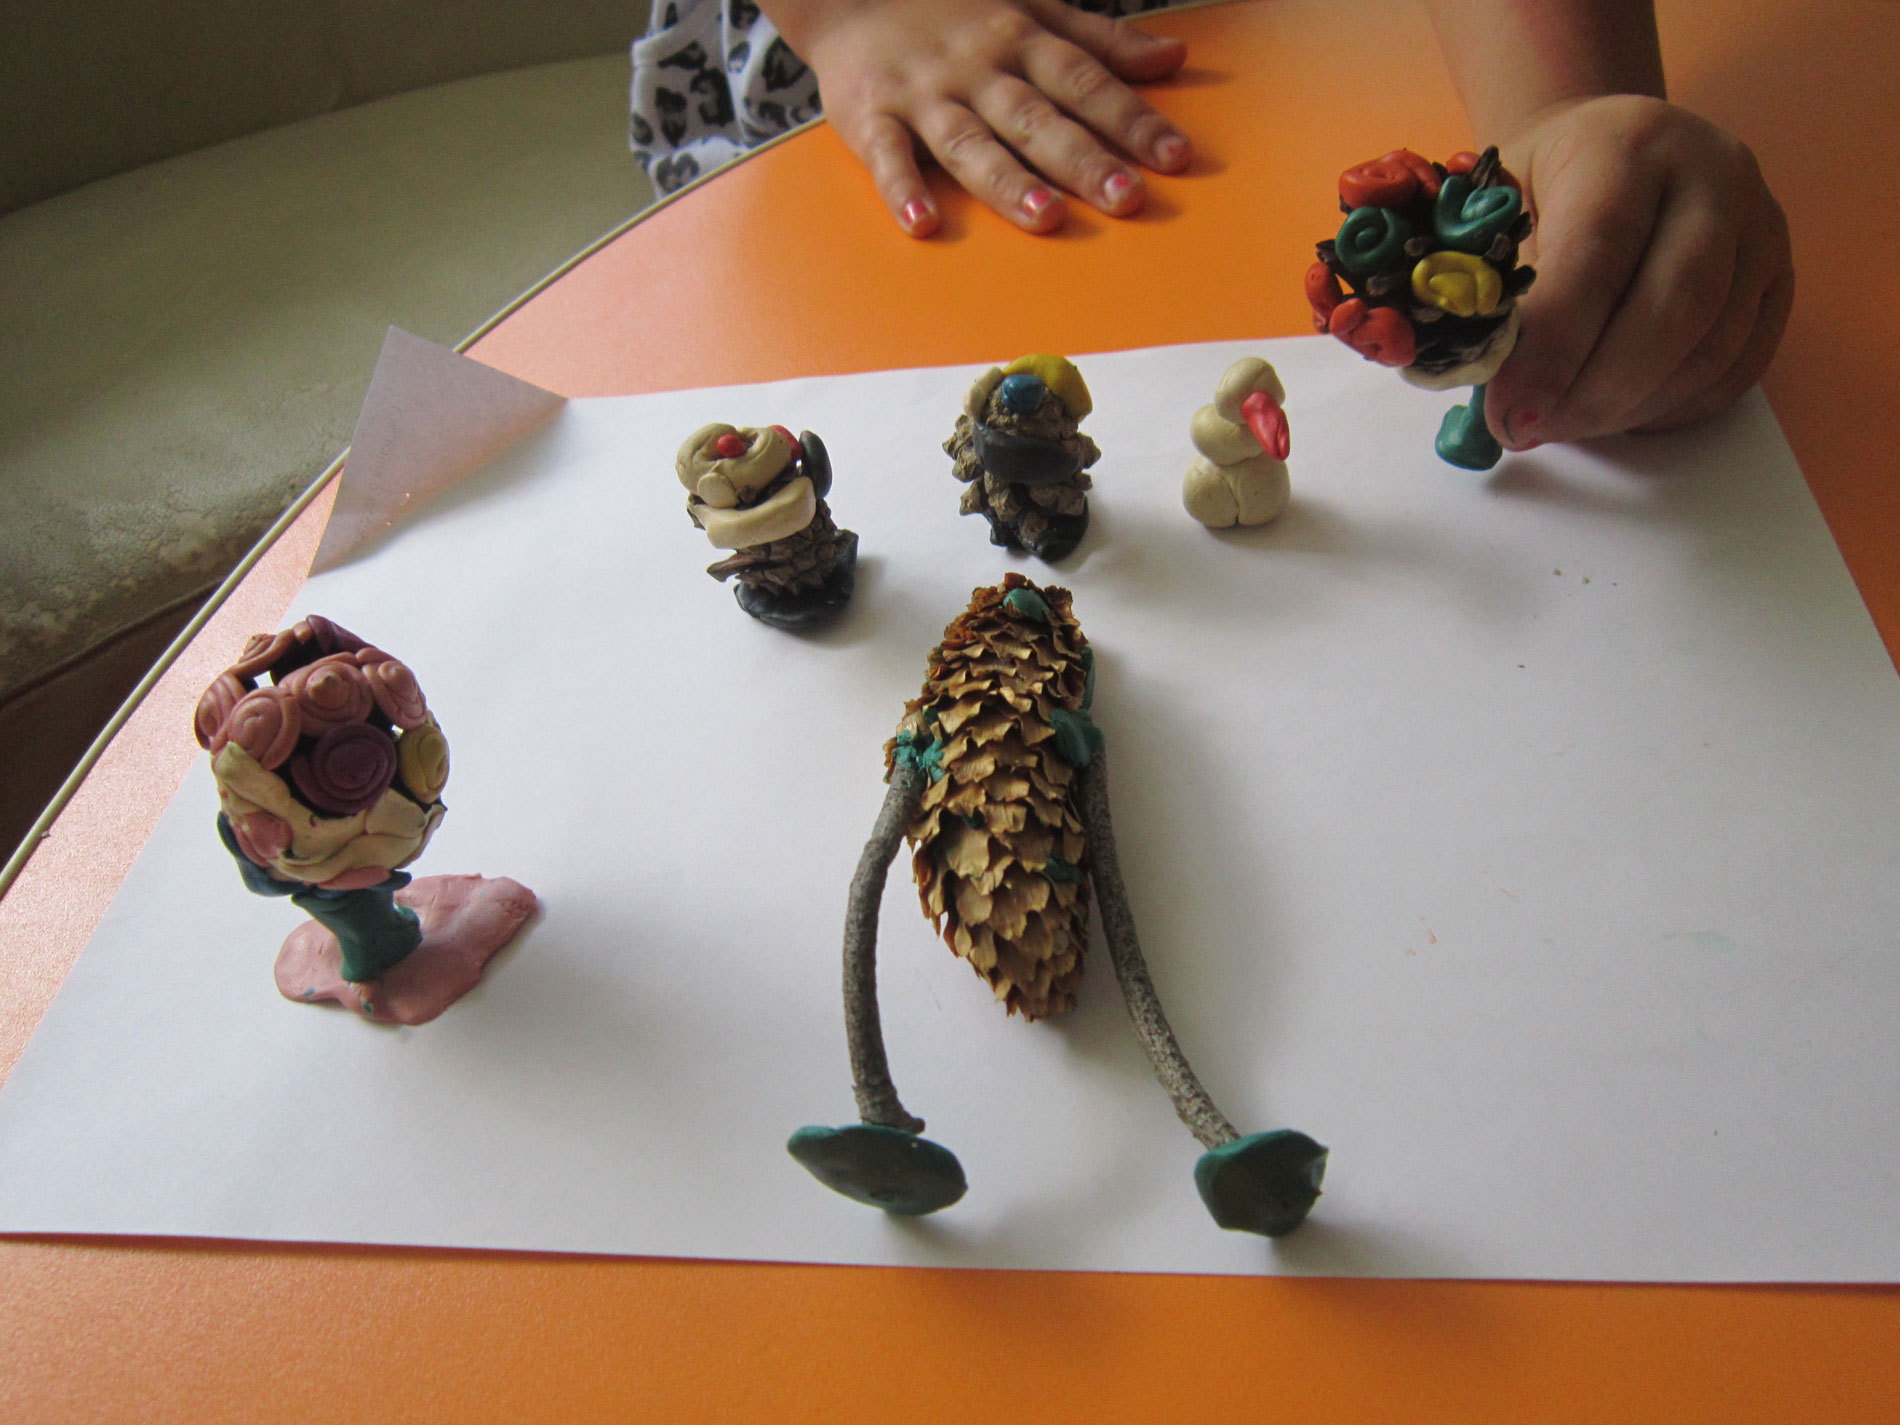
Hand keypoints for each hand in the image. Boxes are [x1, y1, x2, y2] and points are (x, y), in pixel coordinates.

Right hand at [769, 0, 1190, 235]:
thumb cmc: (954, 10)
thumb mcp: (1032, 8)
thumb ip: (1101, 40)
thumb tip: (1173, 57)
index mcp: (1021, 40)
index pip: (1085, 82)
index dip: (1131, 118)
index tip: (1175, 156)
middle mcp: (978, 70)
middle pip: (1036, 118)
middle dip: (1083, 158)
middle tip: (1127, 198)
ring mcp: (924, 95)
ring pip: (970, 141)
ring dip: (1006, 179)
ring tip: (1046, 216)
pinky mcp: (872, 117)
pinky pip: (887, 155)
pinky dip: (902, 187)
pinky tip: (923, 222)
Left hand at [1486, 95, 1792, 448]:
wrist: (1611, 144)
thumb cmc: (1543, 185)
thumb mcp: (1499, 208)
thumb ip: (1498, 284)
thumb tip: (1483, 375)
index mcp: (1630, 146)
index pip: (1599, 254)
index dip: (1554, 345)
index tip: (1508, 411)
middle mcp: (1715, 177)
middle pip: (1676, 307)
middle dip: (1596, 392)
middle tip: (1531, 431)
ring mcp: (1760, 228)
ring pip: (1713, 348)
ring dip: (1630, 409)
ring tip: (1562, 426)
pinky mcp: (1778, 278)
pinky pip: (1739, 368)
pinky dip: (1673, 409)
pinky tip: (1617, 416)